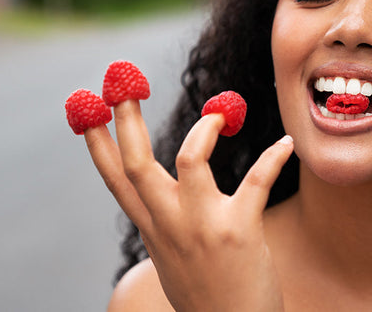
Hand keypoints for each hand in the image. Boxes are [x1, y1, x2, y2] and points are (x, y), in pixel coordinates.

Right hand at [83, 99, 293, 310]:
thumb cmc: (207, 294)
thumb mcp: (171, 256)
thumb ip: (163, 221)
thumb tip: (159, 194)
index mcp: (153, 229)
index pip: (115, 180)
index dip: (97, 142)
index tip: (85, 109)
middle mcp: (169, 225)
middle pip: (138, 162)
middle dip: (128, 118)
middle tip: (125, 80)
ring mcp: (201, 227)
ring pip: (189, 159)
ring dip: (204, 128)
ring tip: (221, 113)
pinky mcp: (239, 230)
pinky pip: (256, 180)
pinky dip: (273, 158)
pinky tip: (287, 145)